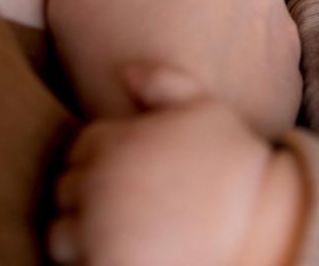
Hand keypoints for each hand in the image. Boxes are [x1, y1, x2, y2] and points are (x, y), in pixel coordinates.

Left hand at [48, 67, 305, 265]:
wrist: (256, 221)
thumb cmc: (233, 162)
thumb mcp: (206, 108)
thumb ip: (163, 82)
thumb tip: (125, 72)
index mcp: (116, 141)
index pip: (82, 147)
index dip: (107, 156)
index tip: (137, 171)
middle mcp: (98, 183)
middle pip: (66, 189)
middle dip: (92, 193)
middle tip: (134, 203)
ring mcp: (97, 228)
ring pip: (61, 232)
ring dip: (84, 232)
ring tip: (126, 232)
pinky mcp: (105, 264)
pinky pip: (79, 264)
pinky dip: (96, 259)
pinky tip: (131, 251)